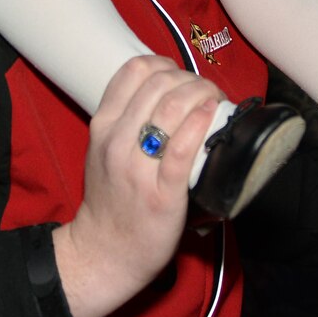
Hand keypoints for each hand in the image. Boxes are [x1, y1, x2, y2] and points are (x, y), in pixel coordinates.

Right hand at [53, 56, 219, 316]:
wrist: (104, 252)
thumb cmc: (111, 200)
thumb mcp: (103, 150)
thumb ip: (125, 121)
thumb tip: (167, 93)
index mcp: (103, 126)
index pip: (134, 71)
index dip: (164, 64)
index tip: (181, 76)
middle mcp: (117, 141)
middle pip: (159, 84)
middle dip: (190, 78)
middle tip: (206, 90)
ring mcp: (138, 168)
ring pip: (172, 108)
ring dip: (201, 94)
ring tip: (214, 100)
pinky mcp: (162, 193)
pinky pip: (182, 148)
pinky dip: (200, 124)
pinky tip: (211, 114)